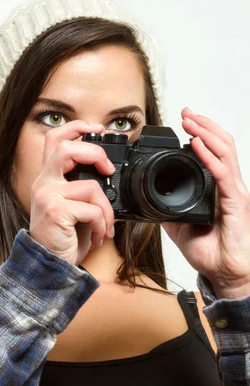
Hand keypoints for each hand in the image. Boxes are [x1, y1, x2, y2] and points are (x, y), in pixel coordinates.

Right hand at [29, 120, 115, 266]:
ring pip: (90, 186)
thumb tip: (107, 176)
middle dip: (95, 154)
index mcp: (48, 179)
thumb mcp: (72, 208)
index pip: (55, 139)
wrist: (50, 265)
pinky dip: (101, 225)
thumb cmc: (63, 238)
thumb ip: (81, 188)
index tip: (96, 128)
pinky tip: (97, 236)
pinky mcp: (57, 212)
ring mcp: (48, 197)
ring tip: (104, 225)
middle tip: (108, 170)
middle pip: (66, 148)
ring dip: (106, 209)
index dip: (76, 127)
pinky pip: (91, 210)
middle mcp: (44, 184)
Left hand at [161, 107, 249, 298]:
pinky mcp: (235, 201)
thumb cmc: (211, 252)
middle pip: (220, 144)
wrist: (224, 273)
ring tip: (191, 120)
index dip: (200, 134)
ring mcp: (233, 191)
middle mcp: (228, 185)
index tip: (183, 122)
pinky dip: (208, 155)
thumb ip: (168, 211)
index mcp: (216, 189)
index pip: (212, 153)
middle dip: (203, 124)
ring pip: (224, 151)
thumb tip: (150, 202)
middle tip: (186, 112)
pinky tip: (197, 144)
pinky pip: (221, 173)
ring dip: (206, 132)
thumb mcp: (180, 227)